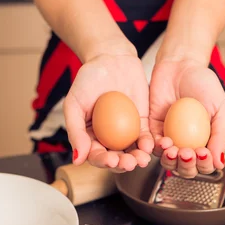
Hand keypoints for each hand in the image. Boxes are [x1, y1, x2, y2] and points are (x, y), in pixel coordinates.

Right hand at [64, 52, 153, 171]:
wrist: (110, 59)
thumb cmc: (87, 80)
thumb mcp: (74, 104)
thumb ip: (75, 132)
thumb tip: (77, 160)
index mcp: (90, 138)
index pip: (97, 156)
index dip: (104, 162)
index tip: (111, 160)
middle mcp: (108, 139)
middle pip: (117, 158)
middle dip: (123, 164)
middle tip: (129, 163)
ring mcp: (126, 132)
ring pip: (133, 152)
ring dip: (138, 158)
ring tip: (142, 159)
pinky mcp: (142, 123)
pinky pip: (146, 137)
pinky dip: (148, 144)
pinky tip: (150, 146)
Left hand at [149, 57, 224, 177]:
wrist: (180, 65)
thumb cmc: (203, 84)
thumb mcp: (220, 108)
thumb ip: (221, 134)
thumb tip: (220, 163)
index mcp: (205, 142)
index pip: (204, 165)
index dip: (204, 165)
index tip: (204, 152)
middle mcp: (187, 144)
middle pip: (185, 169)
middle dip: (186, 166)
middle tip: (188, 152)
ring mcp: (169, 138)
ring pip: (167, 161)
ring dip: (171, 160)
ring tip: (174, 148)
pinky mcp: (152, 130)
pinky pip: (152, 146)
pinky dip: (157, 148)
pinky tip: (164, 140)